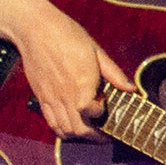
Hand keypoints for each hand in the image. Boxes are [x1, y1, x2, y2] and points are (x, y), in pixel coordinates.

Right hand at [15, 2, 133, 137]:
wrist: (34, 28)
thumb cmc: (67, 35)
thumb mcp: (96, 50)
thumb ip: (113, 73)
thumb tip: (130, 88)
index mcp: (81, 81)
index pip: (89, 111)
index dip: (100, 115)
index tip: (105, 108)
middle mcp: (64, 93)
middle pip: (78, 129)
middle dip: (95, 136)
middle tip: (105, 133)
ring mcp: (50, 97)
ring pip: (64, 130)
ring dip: (80, 135)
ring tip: (91, 130)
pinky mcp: (41, 97)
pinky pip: (51, 123)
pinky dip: (63, 130)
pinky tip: (73, 125)